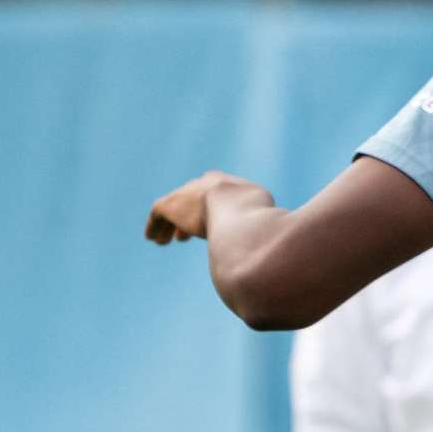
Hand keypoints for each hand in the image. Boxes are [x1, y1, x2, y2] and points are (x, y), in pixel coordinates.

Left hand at [143, 172, 265, 244]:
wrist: (240, 212)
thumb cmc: (263, 224)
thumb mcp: (271, 224)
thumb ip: (268, 231)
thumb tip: (278, 247)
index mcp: (233, 186)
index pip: (218, 196)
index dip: (213, 211)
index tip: (210, 226)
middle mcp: (207, 184)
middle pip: (194, 200)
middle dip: (189, 217)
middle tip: (184, 235)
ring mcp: (189, 193)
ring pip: (175, 208)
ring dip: (170, 224)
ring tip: (165, 240)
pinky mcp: (171, 204)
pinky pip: (158, 215)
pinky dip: (156, 226)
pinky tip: (154, 239)